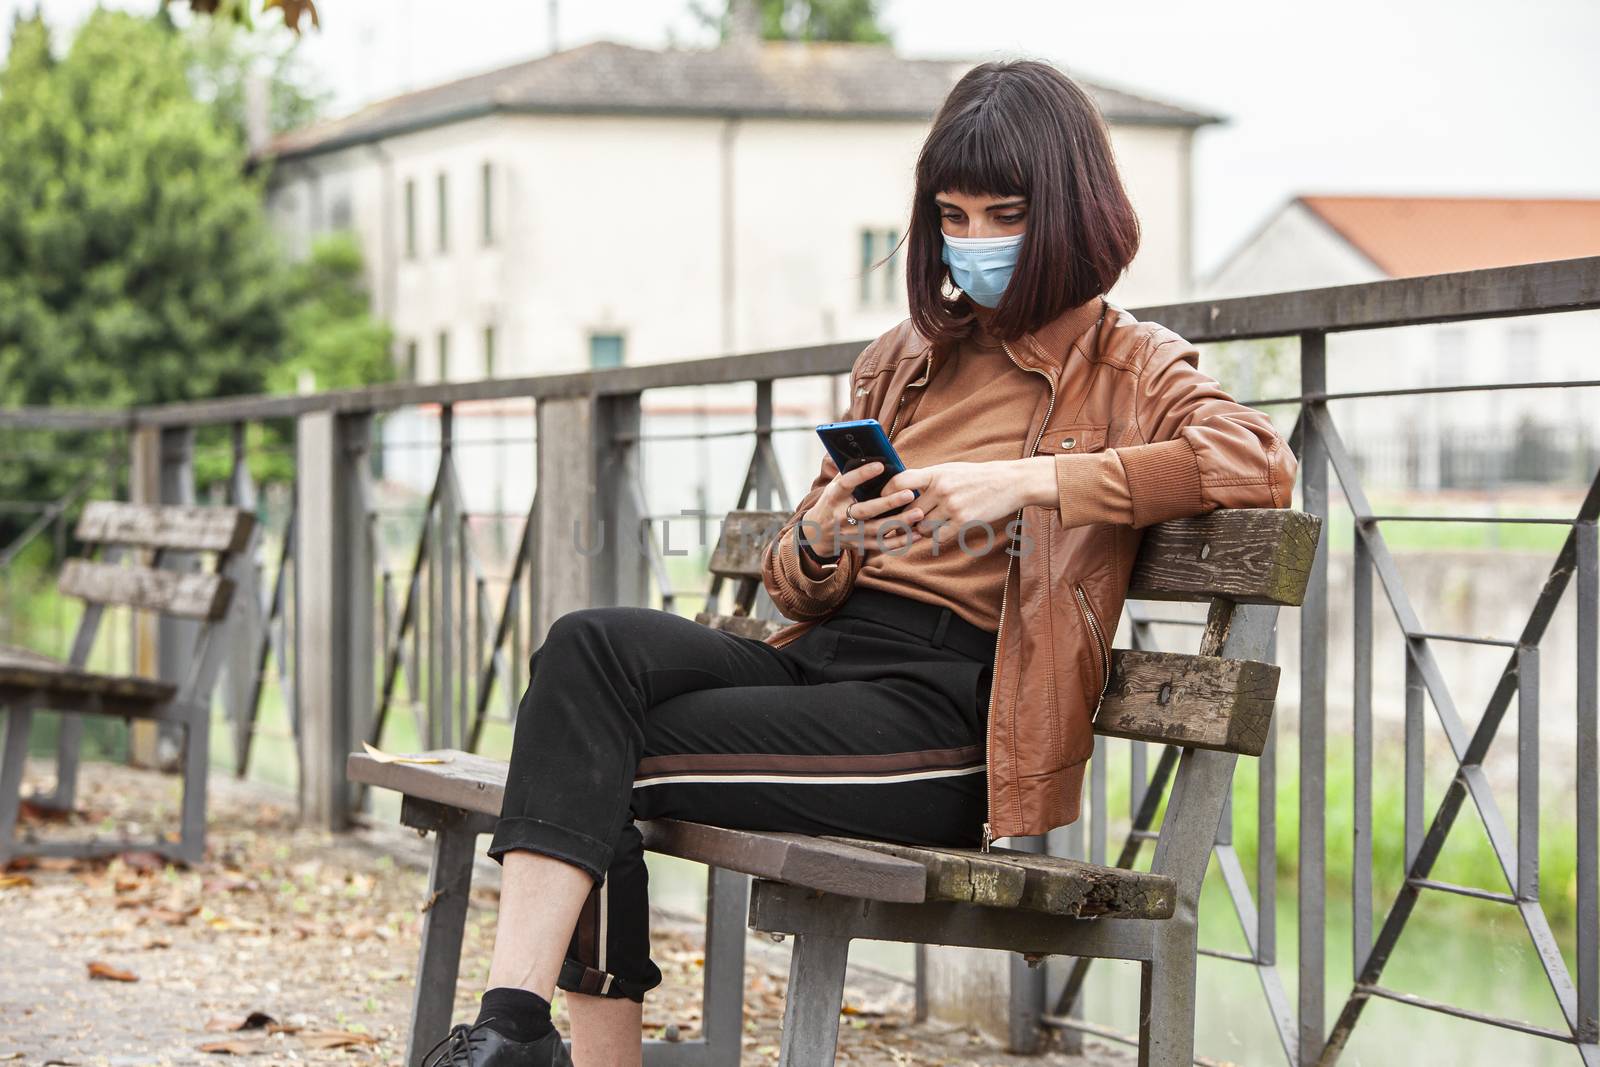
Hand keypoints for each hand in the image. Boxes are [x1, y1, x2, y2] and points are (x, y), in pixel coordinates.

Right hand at [798, 456, 924, 559]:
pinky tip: (917, 533)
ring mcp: (852, 533)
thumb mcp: (833, 488)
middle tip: (909, 494)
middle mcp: (841, 516)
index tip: (880, 465)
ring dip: (900, 522)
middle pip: (867, 510)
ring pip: (878, 529)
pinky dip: (901, 541)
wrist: (818, 535)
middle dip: (889, 502)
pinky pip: (883, 545)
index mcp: (834, 497)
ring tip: (919, 513)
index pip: (846, 483)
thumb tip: (868, 453)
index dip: (861, 474)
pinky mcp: (861, 545)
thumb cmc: (832, 503)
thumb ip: (848, 472)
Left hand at [880, 457, 1056, 548]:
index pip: (900, 481)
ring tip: (926, 527)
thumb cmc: (977, 477)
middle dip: (904, 520)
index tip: (882, 501)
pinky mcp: (963, 521)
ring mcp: (952, 506)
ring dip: (921, 531)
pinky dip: (936, 538)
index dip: (886, 493)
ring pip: (922, 527)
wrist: (1010, 482)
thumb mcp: (950, 470)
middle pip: (909, 510)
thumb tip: (902, 490)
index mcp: (936, 472)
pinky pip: (939, 537)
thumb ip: (928, 479)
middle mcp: (942, 489)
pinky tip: (940, 533)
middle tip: (897, 526)